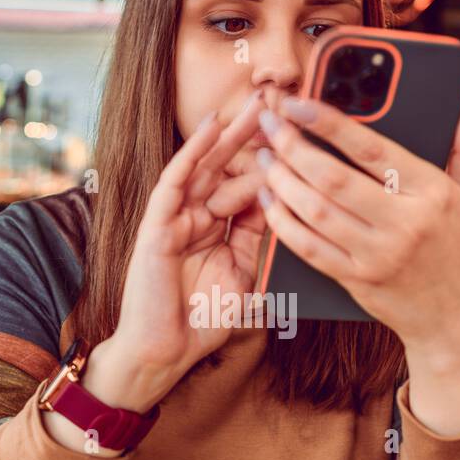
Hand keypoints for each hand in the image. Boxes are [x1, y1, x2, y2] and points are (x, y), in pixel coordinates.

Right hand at [100, 91, 269, 407]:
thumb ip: (262, 248)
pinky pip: (175, 182)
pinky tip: (211, 130)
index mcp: (222, 233)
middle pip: (231, 169)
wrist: (165, 353)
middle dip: (255, 138)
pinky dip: (193, 155)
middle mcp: (199, 220)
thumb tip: (289, 216)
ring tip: (253, 105)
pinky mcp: (156, 225)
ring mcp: (176, 220)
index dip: (275, 164)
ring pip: (206, 167)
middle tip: (281, 106)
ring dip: (229, 135)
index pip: (251, 189)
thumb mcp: (245, 280)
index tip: (302, 139)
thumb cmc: (201, 324)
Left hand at [255, 87, 459, 366]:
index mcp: (432, 193)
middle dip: (293, 147)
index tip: (299, 102)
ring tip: (265, 158)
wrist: (453, 320)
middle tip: (270, 125)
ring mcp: (377, 255)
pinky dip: (283, 223)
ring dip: (282, 182)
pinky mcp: (356, 280)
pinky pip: (309, 249)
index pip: (373, 148)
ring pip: (315, 212)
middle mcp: (404, 224)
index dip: (329, 123)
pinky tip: (269, 201)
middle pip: (334, 179)